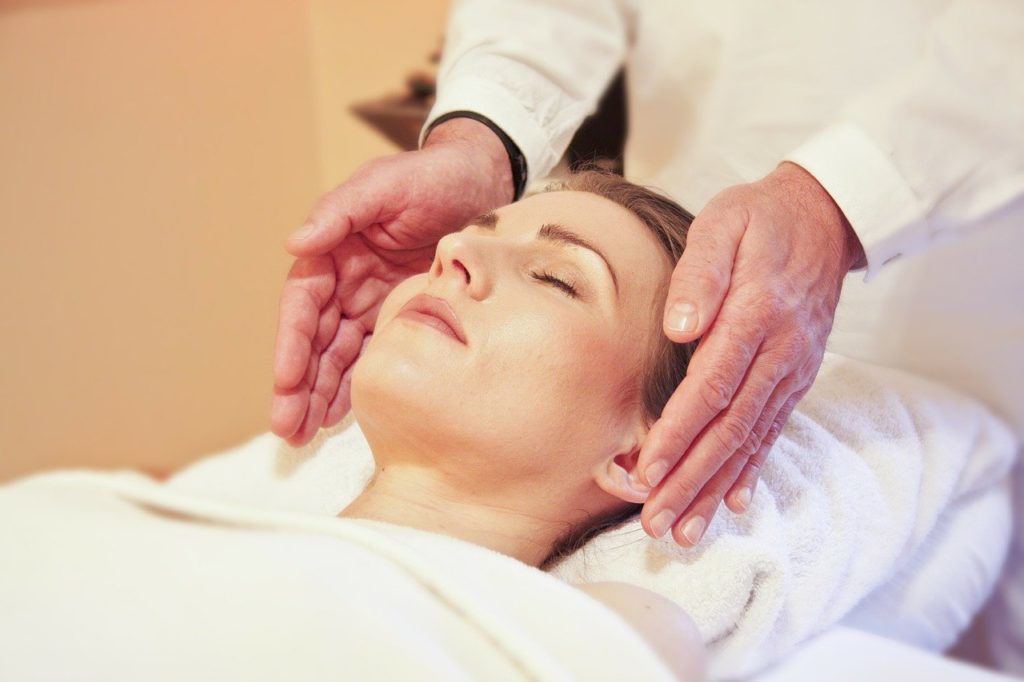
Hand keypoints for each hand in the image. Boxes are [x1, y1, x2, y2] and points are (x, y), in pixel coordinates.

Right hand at [271, 119, 512, 445]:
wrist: (486, 180)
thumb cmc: (433, 175)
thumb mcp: (386, 184)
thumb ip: (341, 210)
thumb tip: (295, 242)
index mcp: (335, 249)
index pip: (304, 303)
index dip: (293, 344)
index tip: (286, 381)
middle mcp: (348, 279)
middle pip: (314, 339)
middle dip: (297, 385)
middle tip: (287, 428)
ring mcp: (374, 300)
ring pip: (338, 355)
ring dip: (319, 394)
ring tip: (304, 436)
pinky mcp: (405, 315)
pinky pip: (374, 355)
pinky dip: (357, 386)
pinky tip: (340, 417)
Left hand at [635, 162, 865, 544]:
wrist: (823, 217)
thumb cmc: (760, 218)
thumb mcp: (724, 223)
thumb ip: (700, 273)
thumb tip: (679, 327)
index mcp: (756, 313)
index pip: (712, 385)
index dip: (679, 432)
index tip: (647, 470)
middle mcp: (780, 351)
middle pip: (730, 427)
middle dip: (691, 479)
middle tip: (657, 524)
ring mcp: (792, 369)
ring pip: (749, 439)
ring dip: (715, 487)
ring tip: (685, 531)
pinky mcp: (795, 376)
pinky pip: (772, 431)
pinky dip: (751, 469)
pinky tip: (733, 503)